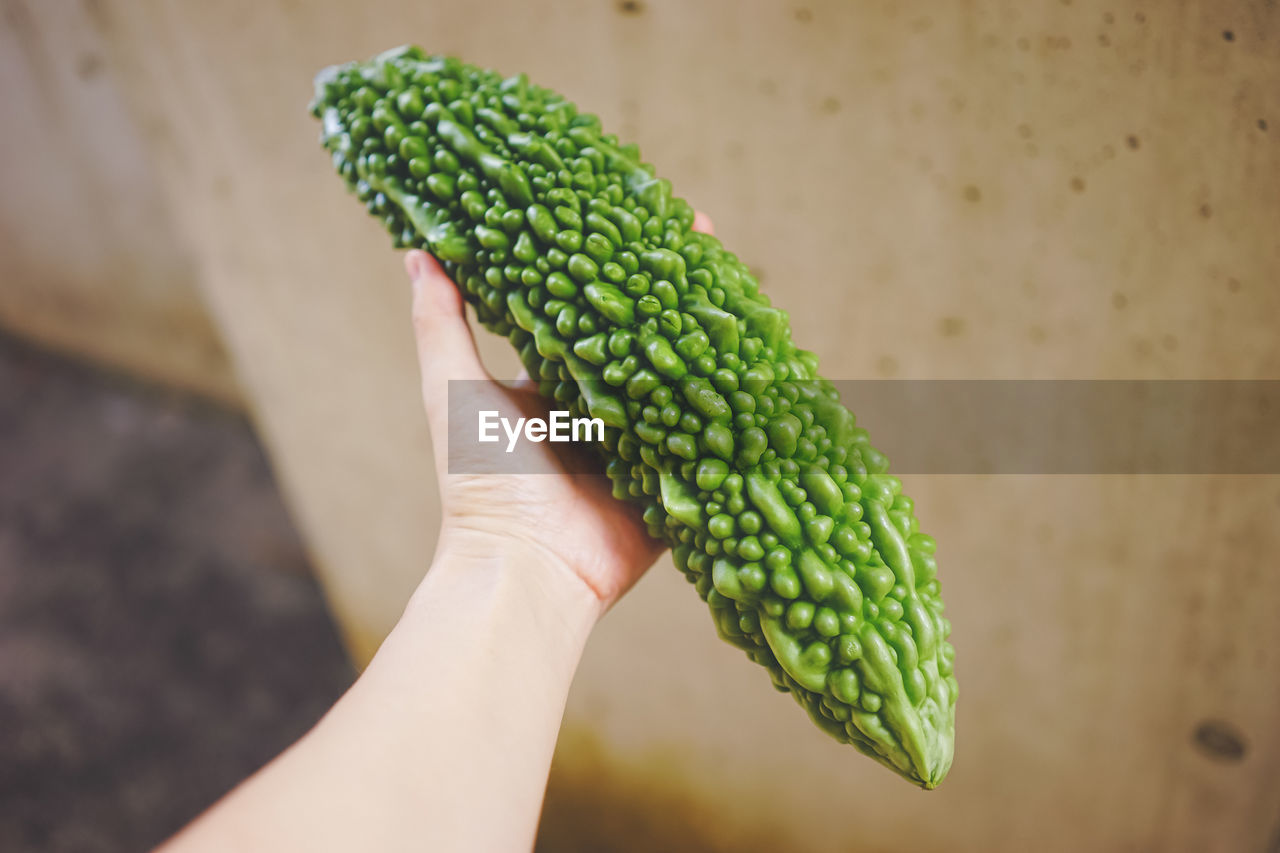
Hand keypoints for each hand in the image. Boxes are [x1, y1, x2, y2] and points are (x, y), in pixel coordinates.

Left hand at [404, 211, 714, 611]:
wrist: (524, 568)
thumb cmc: (482, 481)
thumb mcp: (455, 392)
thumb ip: (440, 325)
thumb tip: (418, 251)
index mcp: (554, 386)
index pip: (589, 311)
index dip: (611, 268)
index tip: (632, 219)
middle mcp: (600, 411)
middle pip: (643, 339)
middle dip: (672, 292)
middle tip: (702, 237)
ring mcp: (641, 446)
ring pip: (683, 382)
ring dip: (709, 340)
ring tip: (739, 286)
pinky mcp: (672, 484)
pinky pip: (708, 440)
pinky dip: (730, 409)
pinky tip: (760, 362)